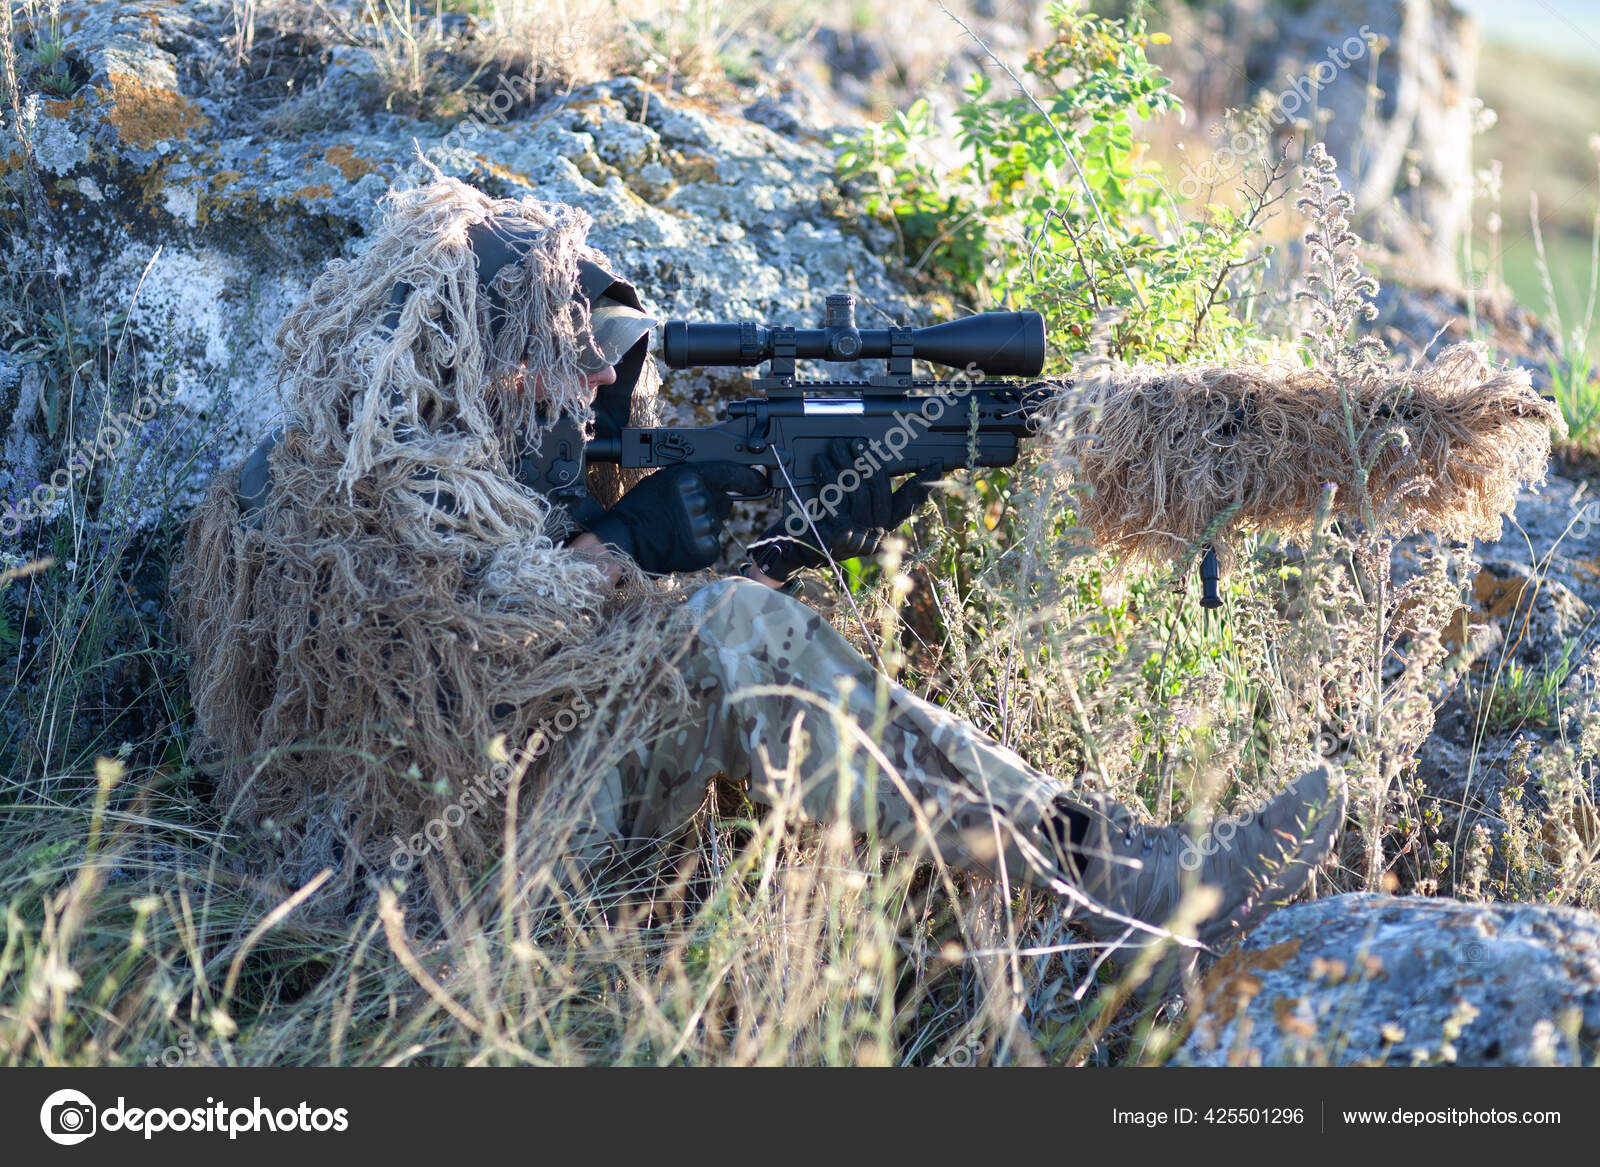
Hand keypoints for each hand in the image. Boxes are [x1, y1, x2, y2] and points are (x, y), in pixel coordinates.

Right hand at [585, 462, 767, 574]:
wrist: (626, 542)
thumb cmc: (642, 509)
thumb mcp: (665, 480)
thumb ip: (695, 479)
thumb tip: (723, 481)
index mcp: (690, 479)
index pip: (731, 474)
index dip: (749, 478)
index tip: (760, 481)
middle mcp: (701, 500)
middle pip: (725, 503)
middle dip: (713, 507)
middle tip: (687, 514)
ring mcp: (705, 527)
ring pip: (717, 524)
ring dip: (704, 527)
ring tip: (678, 529)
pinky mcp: (706, 550)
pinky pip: (712, 544)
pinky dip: (700, 544)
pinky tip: (681, 542)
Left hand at [750, 438, 939, 582]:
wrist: (798, 549)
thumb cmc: (828, 524)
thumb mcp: (855, 510)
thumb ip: (875, 494)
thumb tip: (903, 467)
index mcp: (884, 527)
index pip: (907, 503)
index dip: (922, 485)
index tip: (934, 465)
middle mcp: (875, 534)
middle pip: (877, 490)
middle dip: (867, 462)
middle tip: (856, 443)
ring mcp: (857, 535)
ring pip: (856, 491)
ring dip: (845, 464)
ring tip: (835, 448)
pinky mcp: (836, 535)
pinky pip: (834, 498)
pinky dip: (827, 477)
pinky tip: (821, 463)